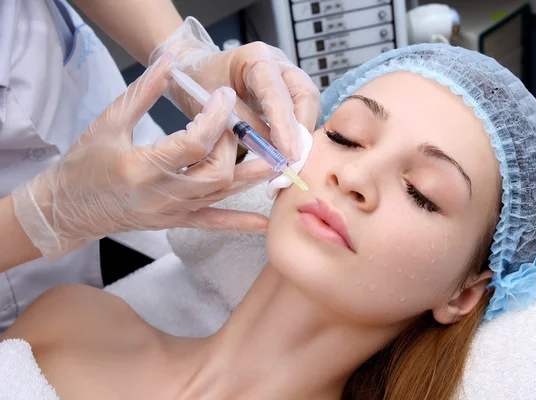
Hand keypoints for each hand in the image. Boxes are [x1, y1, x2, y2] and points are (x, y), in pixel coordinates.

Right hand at [12, 55, 272, 260]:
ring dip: (249, 174)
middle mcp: (162, 195)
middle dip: (234, 147)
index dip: (215, 118)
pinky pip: (213, 223)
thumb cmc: (84, 164)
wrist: (68, 208)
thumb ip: (142, 93)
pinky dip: (240, 222)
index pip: (193, 144)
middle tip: (235, 124)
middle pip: (216, 173)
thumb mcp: (109, 123)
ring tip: (274, 156)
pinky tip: (263, 222)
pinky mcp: (177, 221)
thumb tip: (170, 64)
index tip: (224, 96)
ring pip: (221, 195)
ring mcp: (172, 212)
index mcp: (142, 168)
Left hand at [150, 17, 320, 161]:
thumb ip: (242, 126)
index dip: (284, 126)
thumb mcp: (211, 106)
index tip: (288, 153)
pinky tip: (288, 150)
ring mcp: (286, 74)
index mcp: (256, 58)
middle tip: (294, 159)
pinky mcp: (287, 89)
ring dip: (303, 132)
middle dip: (302, 129)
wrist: (194, 69)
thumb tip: (270, 150)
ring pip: (308, 102)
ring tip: (291, 157)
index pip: (276, 93)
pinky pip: (301, 110)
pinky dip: (297, 131)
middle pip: (305, 94)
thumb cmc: (197, 83)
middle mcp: (277, 62)